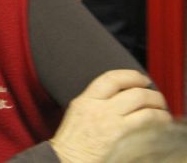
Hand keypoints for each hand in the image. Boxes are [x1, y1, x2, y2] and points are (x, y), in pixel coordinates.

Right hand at [49, 70, 171, 162]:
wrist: (68, 159)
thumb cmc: (72, 141)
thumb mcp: (78, 112)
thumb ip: (95, 101)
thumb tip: (120, 95)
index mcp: (86, 100)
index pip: (111, 78)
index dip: (131, 75)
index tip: (141, 79)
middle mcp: (99, 108)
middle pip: (132, 91)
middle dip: (150, 92)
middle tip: (156, 97)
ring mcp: (111, 122)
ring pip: (143, 104)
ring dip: (158, 105)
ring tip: (161, 110)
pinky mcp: (121, 136)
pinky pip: (146, 120)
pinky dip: (158, 119)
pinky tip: (161, 122)